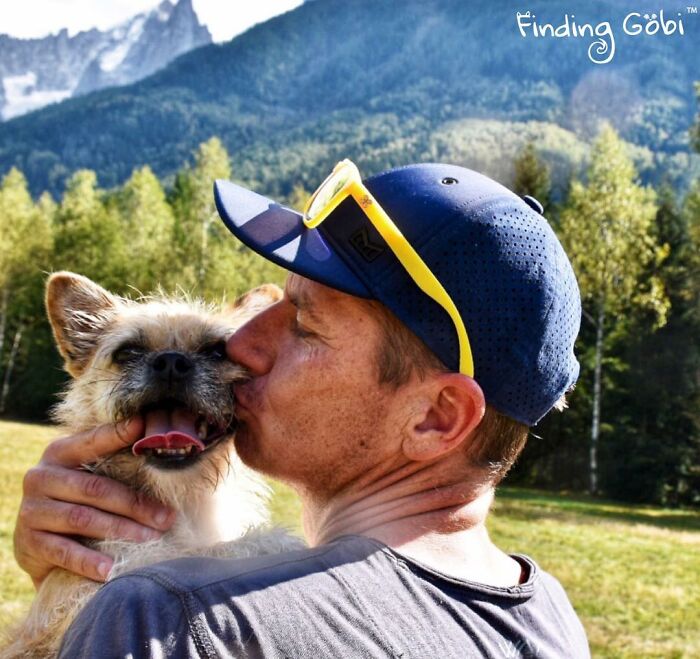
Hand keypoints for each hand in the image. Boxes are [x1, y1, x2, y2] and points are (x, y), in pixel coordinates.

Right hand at [13, 418, 174, 586]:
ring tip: (150, 539)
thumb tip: (157, 440)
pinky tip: (111, 568)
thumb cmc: (80, 500)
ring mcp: (32, 510)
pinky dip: (89, 561)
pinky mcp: (28, 542)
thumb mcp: (90, 475)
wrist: (38, 542)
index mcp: (59, 453)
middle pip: (95, 488)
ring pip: (82, 519)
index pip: (92, 441)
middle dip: (135, 504)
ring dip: (120, 530)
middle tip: (166, 517)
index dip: (117, 434)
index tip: (143, 426)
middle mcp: (41, 477)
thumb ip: (114, 459)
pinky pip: (63, 552)